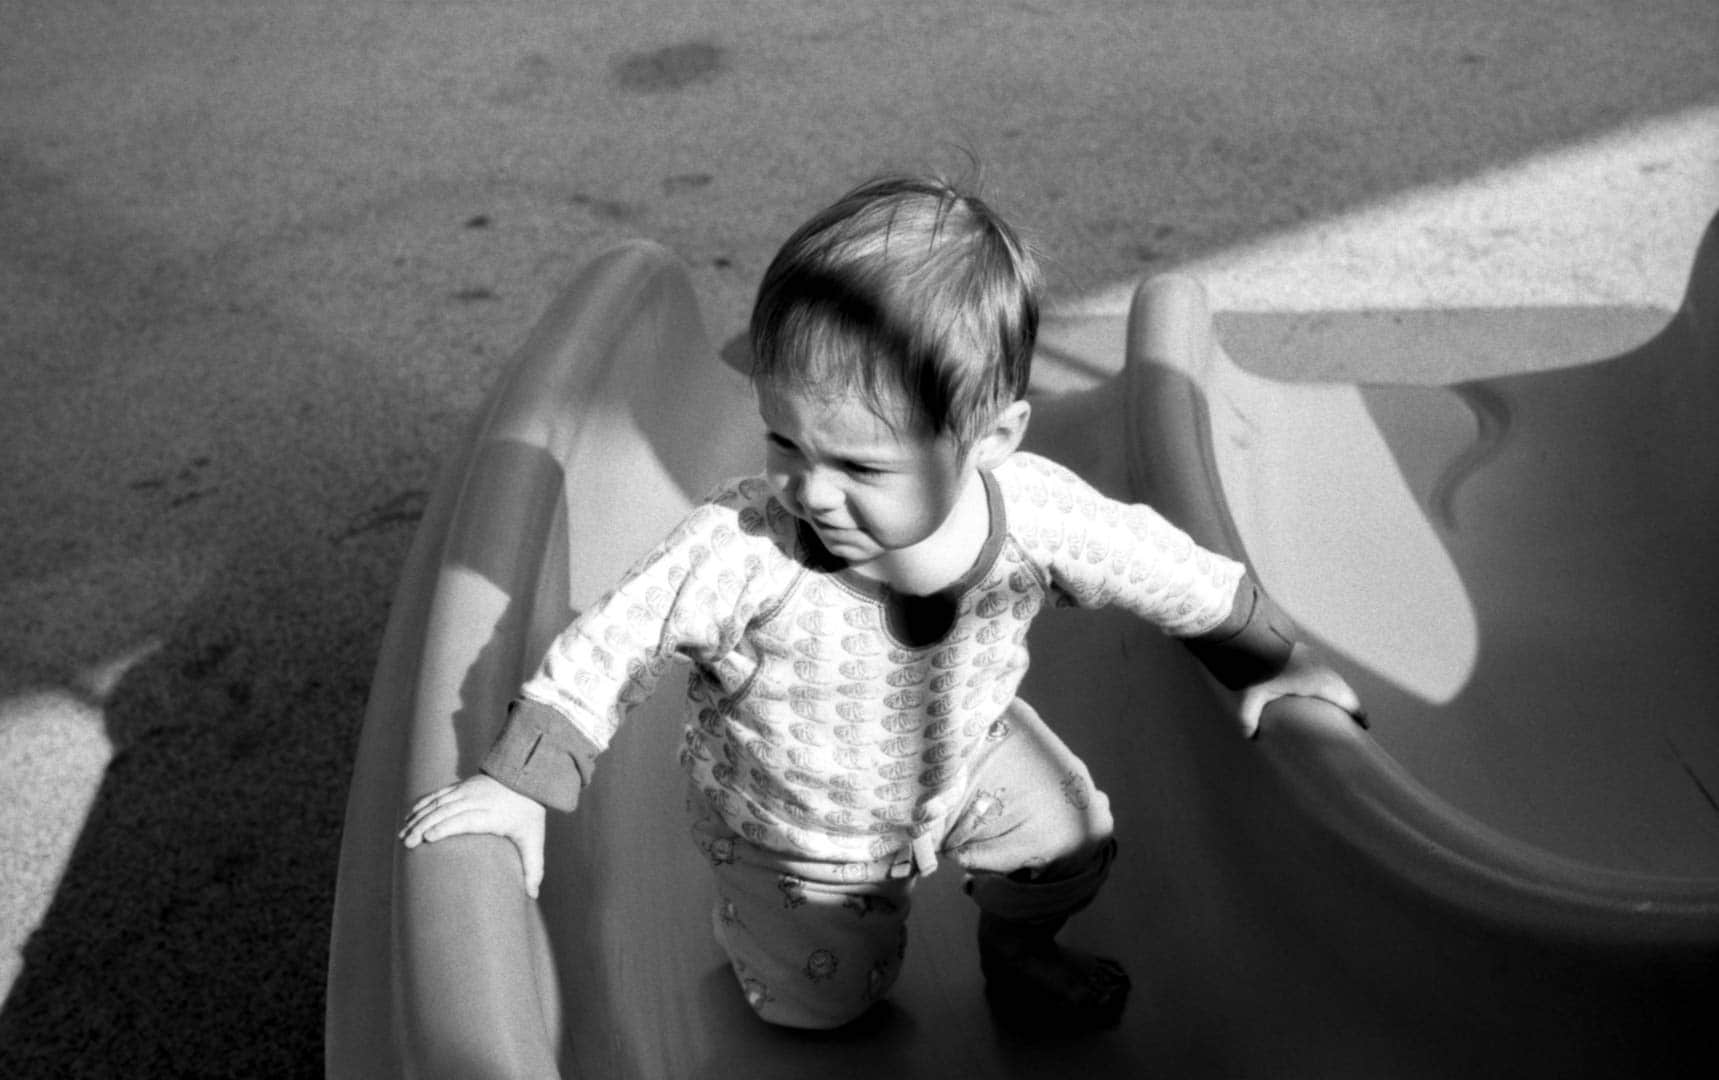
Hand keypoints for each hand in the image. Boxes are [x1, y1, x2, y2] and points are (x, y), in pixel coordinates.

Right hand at [399, 774, 547, 898]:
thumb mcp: (534, 839)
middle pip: (446, 812)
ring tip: (402, 836)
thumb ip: (534, 867)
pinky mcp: (461, 786)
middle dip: (424, 826)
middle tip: (407, 844)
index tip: (428, 838)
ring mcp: (468, 791)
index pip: (466, 819)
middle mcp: (477, 800)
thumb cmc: (529, 813)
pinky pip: (437, 795)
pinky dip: (421, 806)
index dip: (446, 827)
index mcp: (493, 814)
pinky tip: (408, 818)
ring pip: (438, 803)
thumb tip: (532, 895)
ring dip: (418, 818)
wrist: (528, 776)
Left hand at [1233, 643, 1366, 738]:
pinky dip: (1328, 679)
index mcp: (1317, 682)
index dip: (1358, 713)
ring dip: (1339, 690)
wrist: (1255, 633)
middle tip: (1354, 719)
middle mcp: (1321, 668)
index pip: (1347, 700)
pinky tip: (1319, 685)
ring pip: (1334, 677)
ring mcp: (1315, 657)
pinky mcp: (1306, 650)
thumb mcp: (1251, 695)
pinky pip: (1324, 668)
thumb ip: (1248, 718)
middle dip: (1350, 704)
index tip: (1364, 726)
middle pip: (1344, 689)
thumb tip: (1249, 737)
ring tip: (1337, 704)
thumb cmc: (1256, 666)